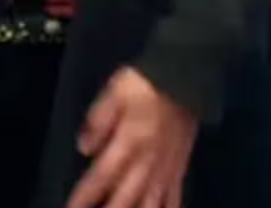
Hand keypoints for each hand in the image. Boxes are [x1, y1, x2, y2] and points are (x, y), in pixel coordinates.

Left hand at [66, 66, 196, 207]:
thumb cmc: (146, 83)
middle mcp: (147, 160)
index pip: (101, 176)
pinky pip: (174, 197)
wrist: (187, 74)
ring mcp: (165, 167)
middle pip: (125, 198)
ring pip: (150, 204)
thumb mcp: (114, 92)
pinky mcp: (180, 167)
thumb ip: (97, 121)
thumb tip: (84, 148)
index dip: (84, 197)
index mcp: (128, 142)